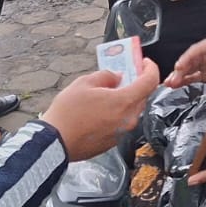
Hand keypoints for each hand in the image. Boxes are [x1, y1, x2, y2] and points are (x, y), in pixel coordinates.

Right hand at [41, 61, 159, 159]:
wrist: (54, 142)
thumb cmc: (67, 113)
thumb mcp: (84, 83)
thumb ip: (106, 76)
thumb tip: (117, 77)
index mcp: (124, 102)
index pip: (150, 82)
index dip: (151, 69)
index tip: (144, 62)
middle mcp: (128, 119)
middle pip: (142, 96)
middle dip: (137, 83)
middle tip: (125, 74)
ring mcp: (122, 133)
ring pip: (132, 110)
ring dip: (126, 99)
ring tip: (109, 92)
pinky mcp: (114, 143)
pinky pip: (123, 123)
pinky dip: (118, 113)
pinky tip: (102, 109)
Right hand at [166, 34, 205, 88]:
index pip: (196, 50)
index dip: (186, 58)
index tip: (179, 66)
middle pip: (189, 60)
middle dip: (179, 69)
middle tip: (172, 79)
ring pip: (189, 69)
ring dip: (179, 76)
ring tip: (169, 83)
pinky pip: (193, 77)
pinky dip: (184, 80)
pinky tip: (175, 85)